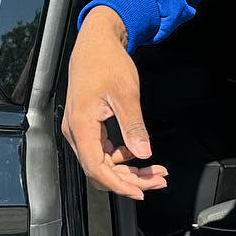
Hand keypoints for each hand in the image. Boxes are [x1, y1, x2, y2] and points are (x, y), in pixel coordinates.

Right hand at [62, 7, 168, 200]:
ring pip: (103, 163)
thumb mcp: (125, 93)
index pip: (97, 168)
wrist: (96, 42)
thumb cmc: (106, 62)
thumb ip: (133, 126)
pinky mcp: (87, 127)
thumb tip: (143, 153)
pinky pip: (103, 152)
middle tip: (159, 180)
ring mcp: (80, 130)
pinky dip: (122, 158)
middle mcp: (75, 131)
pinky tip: (138, 155)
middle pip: (100, 170)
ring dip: (128, 171)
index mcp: (81, 125)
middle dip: (130, 180)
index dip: (119, 184)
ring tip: (155, 172)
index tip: (141, 192)